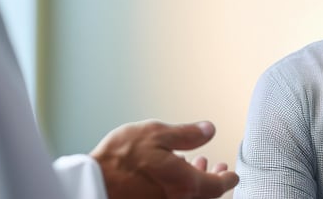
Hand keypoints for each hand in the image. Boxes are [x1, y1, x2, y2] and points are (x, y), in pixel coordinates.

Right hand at [90, 119, 238, 198]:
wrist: (90, 182)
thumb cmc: (120, 159)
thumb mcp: (156, 135)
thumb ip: (187, 134)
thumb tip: (208, 130)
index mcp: (185, 184)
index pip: (217, 186)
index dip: (227, 179)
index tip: (232, 174)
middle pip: (205, 195)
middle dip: (213, 180)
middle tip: (219, 167)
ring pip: (189, 196)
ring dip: (196, 181)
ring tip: (196, 162)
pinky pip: (173, 197)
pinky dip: (179, 186)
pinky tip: (172, 170)